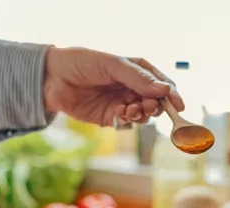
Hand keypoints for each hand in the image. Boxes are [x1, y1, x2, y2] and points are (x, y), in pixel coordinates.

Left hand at [43, 47, 184, 126]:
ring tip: (131, 110)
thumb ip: (139, 78)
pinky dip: (127, 120)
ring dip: (142, 114)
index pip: (162, 83)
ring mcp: (122, 103)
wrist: (52, 78)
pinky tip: (119, 113)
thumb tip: (165, 91)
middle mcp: (132, 87)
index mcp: (137, 70)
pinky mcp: (110, 117)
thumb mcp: (112, 65)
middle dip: (156, 106)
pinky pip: (127, 123)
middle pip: (156, 102)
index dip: (172, 94)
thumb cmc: (82, 63)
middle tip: (148, 107)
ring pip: (143, 114)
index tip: (178, 105)